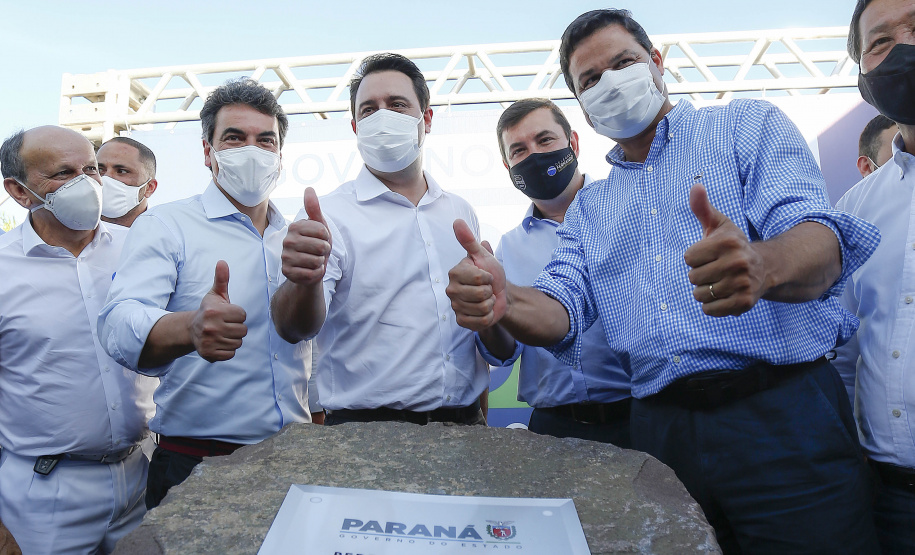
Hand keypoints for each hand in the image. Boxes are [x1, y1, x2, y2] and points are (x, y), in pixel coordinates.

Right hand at [190, 261, 247, 361]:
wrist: (192, 330)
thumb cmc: (209, 310)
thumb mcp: (215, 294)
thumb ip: (222, 279)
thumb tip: (222, 262)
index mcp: (214, 311)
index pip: (243, 315)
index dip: (237, 314)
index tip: (227, 314)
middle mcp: (211, 327)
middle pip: (243, 330)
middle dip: (237, 327)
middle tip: (225, 325)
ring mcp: (209, 342)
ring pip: (238, 342)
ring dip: (233, 338)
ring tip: (222, 333)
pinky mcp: (209, 354)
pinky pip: (231, 354)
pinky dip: (228, 350)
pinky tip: (220, 342)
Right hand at [282, 187, 331, 284]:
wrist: (310, 267)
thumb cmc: (315, 244)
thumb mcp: (319, 226)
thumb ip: (314, 208)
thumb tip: (309, 188)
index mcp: (294, 227)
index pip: (322, 231)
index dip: (326, 237)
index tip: (320, 238)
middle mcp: (287, 241)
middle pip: (321, 247)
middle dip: (325, 251)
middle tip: (318, 252)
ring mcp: (285, 257)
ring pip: (317, 261)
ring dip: (320, 262)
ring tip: (314, 260)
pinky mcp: (287, 272)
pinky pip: (312, 273)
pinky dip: (316, 273)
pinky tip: (310, 270)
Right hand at [445, 219, 506, 330]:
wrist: (499, 294)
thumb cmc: (490, 273)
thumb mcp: (483, 256)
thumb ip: (469, 240)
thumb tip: (457, 221)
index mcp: (455, 273)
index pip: (478, 278)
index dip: (488, 277)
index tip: (486, 276)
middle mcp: (451, 290)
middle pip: (480, 295)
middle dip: (490, 292)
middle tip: (486, 289)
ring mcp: (455, 306)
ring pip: (482, 308)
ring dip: (489, 304)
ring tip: (486, 299)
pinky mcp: (461, 321)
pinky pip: (481, 322)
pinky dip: (488, 317)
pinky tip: (483, 311)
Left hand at [684, 184, 766, 316]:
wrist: (765, 268)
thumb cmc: (733, 245)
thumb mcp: (719, 225)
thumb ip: (703, 207)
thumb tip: (695, 186)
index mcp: (728, 242)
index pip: (688, 258)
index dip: (695, 257)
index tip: (710, 255)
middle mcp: (737, 262)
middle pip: (693, 277)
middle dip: (700, 274)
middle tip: (717, 269)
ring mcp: (742, 284)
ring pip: (700, 295)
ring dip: (705, 291)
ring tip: (720, 282)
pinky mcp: (744, 303)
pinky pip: (710, 310)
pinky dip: (712, 305)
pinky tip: (724, 295)